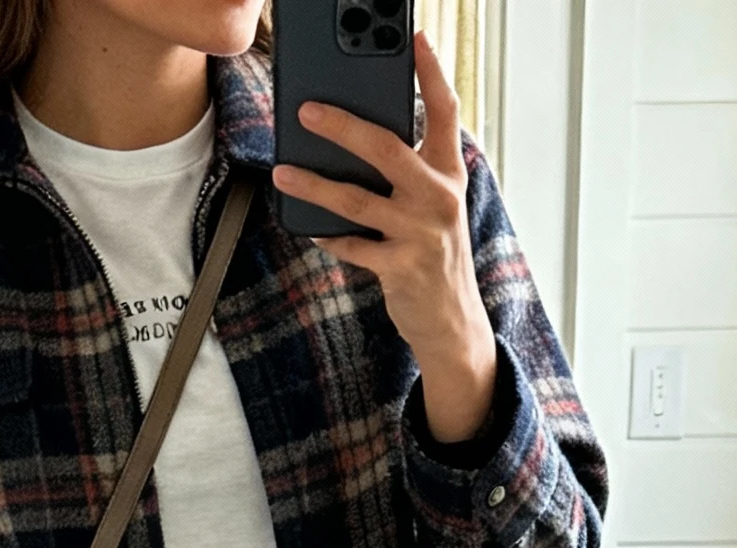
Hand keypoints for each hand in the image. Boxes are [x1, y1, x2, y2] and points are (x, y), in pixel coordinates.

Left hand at [272, 30, 497, 446]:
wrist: (453, 321)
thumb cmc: (435, 252)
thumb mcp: (435, 204)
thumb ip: (409, 169)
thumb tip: (355, 139)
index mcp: (449, 172)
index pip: (445, 110)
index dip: (431, 72)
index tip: (414, 38)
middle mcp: (438, 197)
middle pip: (386, 148)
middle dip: (342, 125)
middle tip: (307, 109)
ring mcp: (420, 234)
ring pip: (357, 200)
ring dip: (314, 184)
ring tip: (283, 170)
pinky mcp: (400, 268)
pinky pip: (352, 246)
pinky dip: (328, 236)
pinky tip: (310, 228)